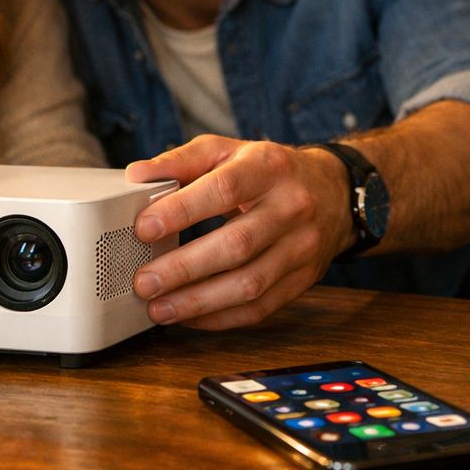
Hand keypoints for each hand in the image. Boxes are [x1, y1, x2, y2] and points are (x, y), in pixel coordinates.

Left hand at [124, 136, 354, 329]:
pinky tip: (189, 317)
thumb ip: (182, 161)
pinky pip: (261, 308)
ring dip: (198, 302)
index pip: (224, 189)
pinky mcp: (305, 279)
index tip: (143, 228)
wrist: (333, 192)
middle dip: (185, 268)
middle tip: (144, 281)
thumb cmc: (269, 172)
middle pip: (238, 244)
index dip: (183, 210)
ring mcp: (302, 247)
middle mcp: (292, 207)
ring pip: (250, 284)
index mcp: (270, 167)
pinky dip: (220, 318)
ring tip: (158, 307)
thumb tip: (137, 175)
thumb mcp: (229, 152)